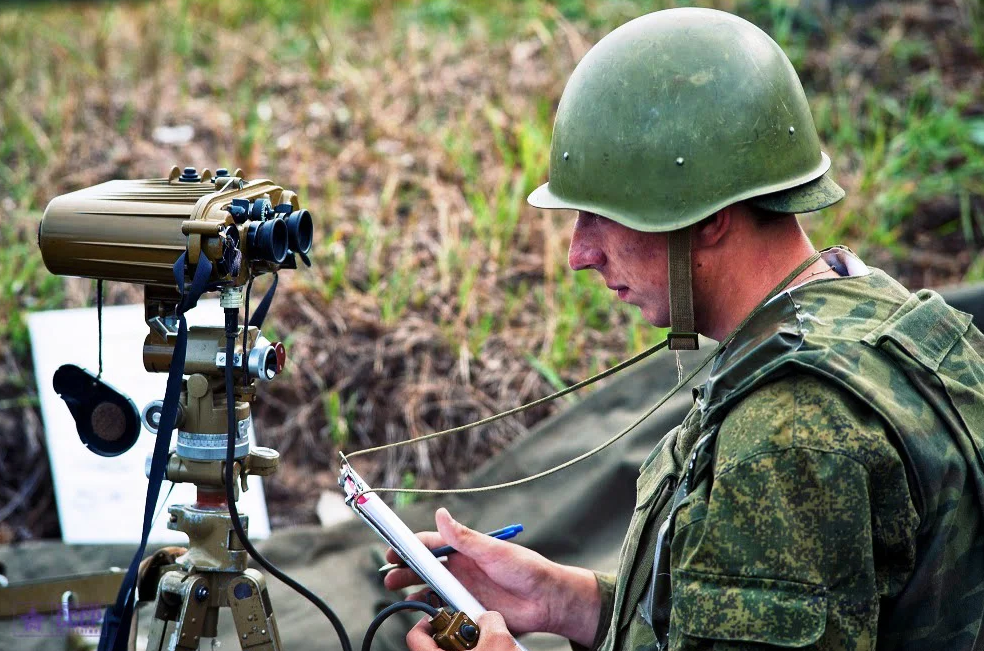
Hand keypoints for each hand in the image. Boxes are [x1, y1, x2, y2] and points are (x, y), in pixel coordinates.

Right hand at [383, 508, 599, 644]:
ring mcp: (463, 589)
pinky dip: (429, 611)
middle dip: (404, 569)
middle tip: (389, 577)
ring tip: (397, 594)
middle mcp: (460, 567)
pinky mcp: (469, 609)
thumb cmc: (526, 569)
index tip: (392, 550)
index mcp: (465, 549)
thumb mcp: (493, 550)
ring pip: (429, 588)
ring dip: (412, 590)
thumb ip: (465, 537)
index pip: (430, 543)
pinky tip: (420, 613)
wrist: (547, 601)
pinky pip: (443, 610)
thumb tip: (441, 514)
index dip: (410, 546)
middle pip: (424, 567)